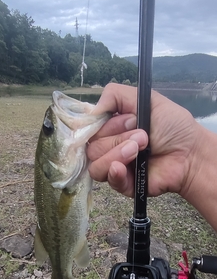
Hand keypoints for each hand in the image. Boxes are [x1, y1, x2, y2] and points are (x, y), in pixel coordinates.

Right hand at [87, 83, 196, 198]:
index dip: (103, 123)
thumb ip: (115, 95)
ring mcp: (115, 166)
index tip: (129, 119)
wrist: (190, 153)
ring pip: (95, 162)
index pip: (89, 127)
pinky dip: (115, 170)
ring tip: (143, 147)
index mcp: (112, 127)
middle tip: (143, 136)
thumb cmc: (173, 126)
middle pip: (92, 145)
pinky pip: (105, 178)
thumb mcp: (146, 98)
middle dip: (118, 137)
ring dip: (118, 152)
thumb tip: (92, 109)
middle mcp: (110, 146)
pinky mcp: (122, 184)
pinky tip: (127, 164)